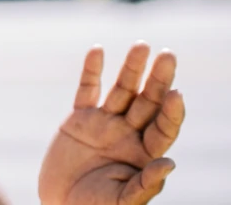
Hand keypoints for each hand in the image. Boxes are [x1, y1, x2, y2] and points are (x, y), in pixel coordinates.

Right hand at [39, 43, 185, 204]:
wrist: (59, 204)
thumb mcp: (122, 202)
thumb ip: (145, 184)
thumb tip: (169, 162)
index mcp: (144, 154)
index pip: (163, 127)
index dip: (171, 112)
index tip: (177, 94)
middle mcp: (128, 134)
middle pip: (148, 101)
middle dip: (158, 79)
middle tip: (169, 56)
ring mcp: (104, 123)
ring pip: (122, 90)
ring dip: (132, 68)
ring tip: (142, 45)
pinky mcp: (79, 118)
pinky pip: (87, 89)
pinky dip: (91, 70)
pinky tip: (98, 50)